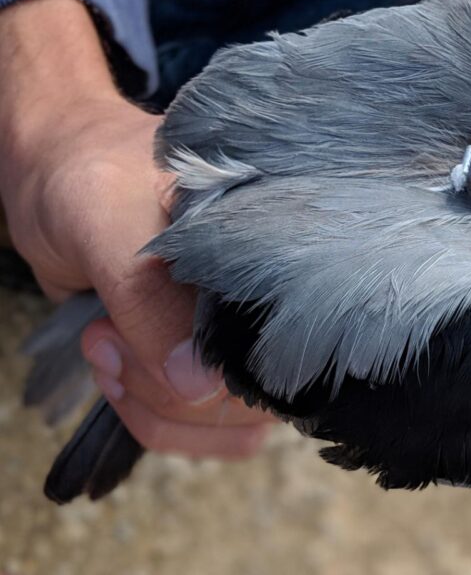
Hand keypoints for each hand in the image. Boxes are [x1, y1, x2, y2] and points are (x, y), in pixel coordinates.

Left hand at [0, 0, 272, 457]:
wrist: (58, 169)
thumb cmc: (91, 175)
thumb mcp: (110, 221)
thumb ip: (152, 297)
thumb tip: (200, 386)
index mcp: (280, 252)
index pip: (287, 347)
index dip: (212, 369)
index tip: (131, 336)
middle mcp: (275, 298)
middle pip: (257, 400)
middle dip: (166, 390)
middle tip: (107, 335)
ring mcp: (243, 332)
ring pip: (233, 423)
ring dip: (157, 410)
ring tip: (107, 347)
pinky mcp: (210, 357)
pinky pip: (209, 426)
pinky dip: (157, 419)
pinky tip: (119, 369)